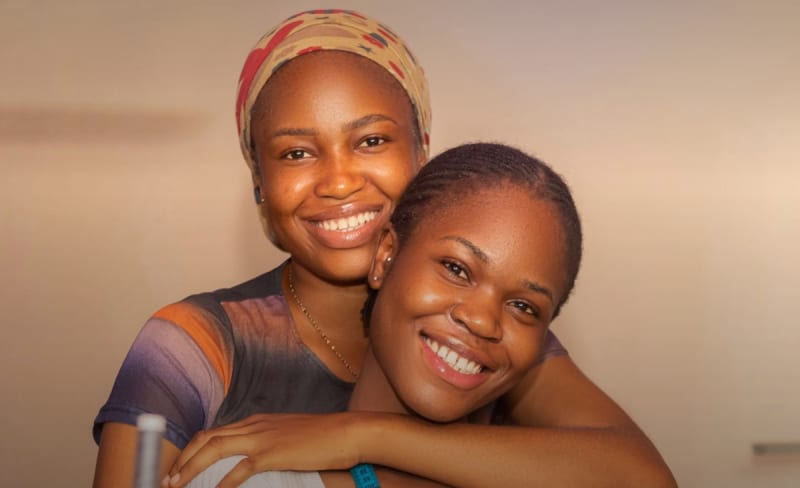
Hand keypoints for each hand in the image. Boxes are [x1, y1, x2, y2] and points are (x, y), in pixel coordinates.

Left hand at [163, 412, 363, 487]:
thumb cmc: (323, 437)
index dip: (193, 449)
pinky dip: (221, 483)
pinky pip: (239, 469)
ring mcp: (262, 438)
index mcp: (257, 421)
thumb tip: (254, 458)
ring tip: (176, 484)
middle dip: (183, 458)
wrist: (347, 432)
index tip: (179, 468)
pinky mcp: (273, 453)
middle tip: (168, 479)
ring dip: (191, 467)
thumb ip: (268, 442)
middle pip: (206, 437)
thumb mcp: (289, 435)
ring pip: (214, 448)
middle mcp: (254, 425)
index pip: (215, 431)